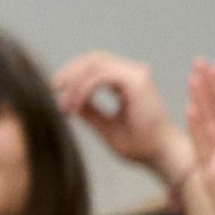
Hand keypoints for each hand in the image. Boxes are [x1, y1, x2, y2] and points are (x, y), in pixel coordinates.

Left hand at [47, 48, 179, 180]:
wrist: (161, 156)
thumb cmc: (140, 146)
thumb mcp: (105, 126)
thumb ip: (89, 111)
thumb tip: (68, 101)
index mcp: (128, 81)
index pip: (95, 64)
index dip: (72, 74)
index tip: (55, 92)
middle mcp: (134, 73)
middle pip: (92, 58)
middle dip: (69, 73)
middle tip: (53, 91)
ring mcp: (137, 74)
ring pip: (94, 63)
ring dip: (74, 83)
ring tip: (65, 106)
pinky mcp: (136, 81)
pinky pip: (100, 76)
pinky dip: (83, 89)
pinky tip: (75, 107)